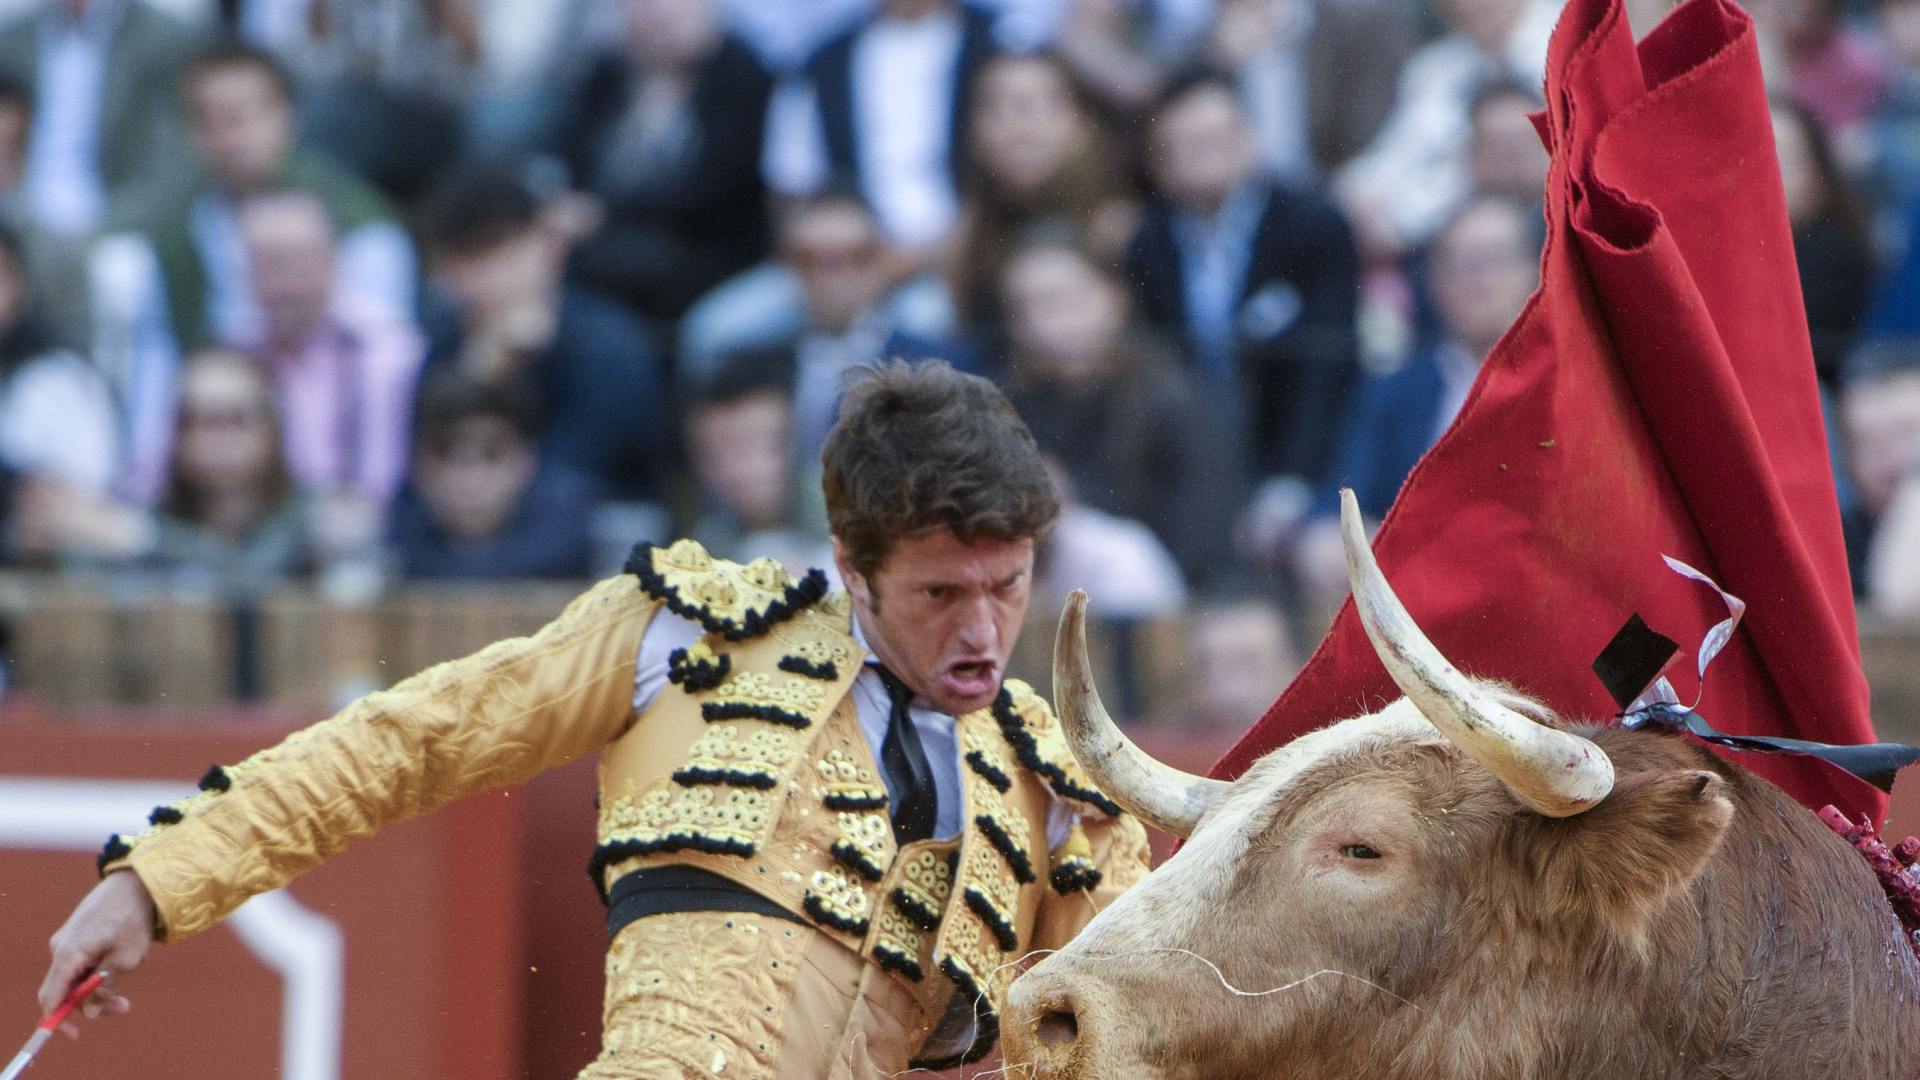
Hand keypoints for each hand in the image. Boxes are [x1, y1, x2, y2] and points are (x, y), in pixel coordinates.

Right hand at [39, 872, 154, 1035]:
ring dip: (102, 981)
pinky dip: (104, 965)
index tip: (75, 1034)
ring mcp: (67, 940)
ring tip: (136, 962)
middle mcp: (60, 948)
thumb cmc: (132, 920)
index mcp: (67, 955)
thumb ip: (102, 988)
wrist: (137, 882)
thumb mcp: (124, 960)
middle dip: (91, 1002)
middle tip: (124, 1006)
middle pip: (65, 989)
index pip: (50, 998)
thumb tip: (88, 1013)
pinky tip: (129, 951)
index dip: (57, 1020)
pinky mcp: (78, 934)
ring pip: (78, 975)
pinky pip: (85, 960)